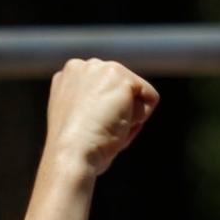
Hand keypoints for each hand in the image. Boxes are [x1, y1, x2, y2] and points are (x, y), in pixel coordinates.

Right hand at [44, 58, 158, 175]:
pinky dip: (141, 118)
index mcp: (70, 78)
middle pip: (122, 92)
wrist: (72, 153)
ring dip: (129, 117)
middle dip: (120, 114)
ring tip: (108, 127)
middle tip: (100, 131)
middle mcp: (83, 66)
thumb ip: (95, 109)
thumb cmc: (76, 151)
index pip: (105, 93)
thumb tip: (124, 114)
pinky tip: (119, 124)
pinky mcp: (120, 75)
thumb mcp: (81, 124)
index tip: (91, 130)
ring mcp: (101, 68)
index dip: (107, 116)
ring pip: (136, 94)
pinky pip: (150, 98)